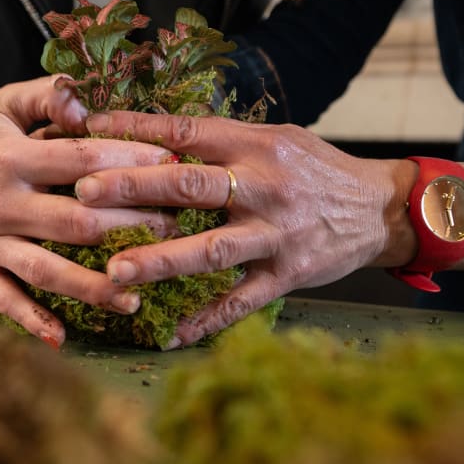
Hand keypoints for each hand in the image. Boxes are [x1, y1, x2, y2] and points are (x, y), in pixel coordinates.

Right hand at [0, 76, 174, 346]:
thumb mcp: (2, 101)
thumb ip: (47, 94)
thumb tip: (88, 104)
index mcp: (11, 157)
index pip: (81, 161)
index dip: (129, 162)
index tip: (171, 165)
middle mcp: (1, 202)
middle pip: (76, 223)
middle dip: (130, 227)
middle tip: (173, 228)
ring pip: (46, 271)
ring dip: (93, 287)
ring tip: (137, 296)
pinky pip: (3, 299)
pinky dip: (31, 320)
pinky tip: (64, 338)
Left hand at [74, 112, 416, 347]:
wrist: (380, 209)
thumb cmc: (316, 168)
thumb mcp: (275, 139)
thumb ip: (221, 142)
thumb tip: (155, 136)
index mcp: (255, 146)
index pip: (185, 132)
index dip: (135, 130)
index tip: (89, 129)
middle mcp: (263, 187)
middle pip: (190, 187)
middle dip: (133, 190)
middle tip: (83, 195)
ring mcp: (276, 235)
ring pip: (211, 250)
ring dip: (161, 261)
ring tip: (114, 273)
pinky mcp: (289, 275)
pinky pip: (241, 301)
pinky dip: (207, 320)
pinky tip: (170, 334)